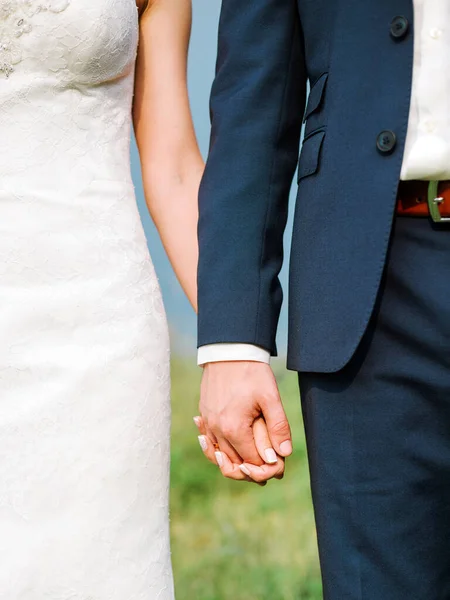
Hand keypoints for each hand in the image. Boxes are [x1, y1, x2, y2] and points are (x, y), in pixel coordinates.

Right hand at [197, 361, 292, 483]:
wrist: (229, 350)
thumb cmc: (252, 372)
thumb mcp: (270, 397)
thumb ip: (278, 427)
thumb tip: (283, 454)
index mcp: (233, 428)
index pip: (252, 462)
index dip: (267, 468)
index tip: (279, 466)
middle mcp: (216, 429)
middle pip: (233, 463)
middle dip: (251, 469)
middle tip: (267, 469)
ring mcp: (207, 422)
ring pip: (219, 455)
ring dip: (233, 462)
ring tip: (247, 465)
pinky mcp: (204, 414)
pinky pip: (209, 440)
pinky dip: (218, 448)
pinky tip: (226, 448)